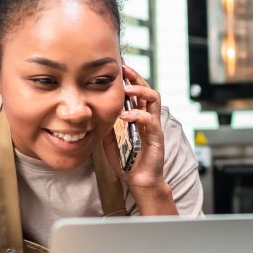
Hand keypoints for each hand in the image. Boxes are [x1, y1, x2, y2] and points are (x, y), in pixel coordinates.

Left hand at [102, 65, 176, 214]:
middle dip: (136, 78)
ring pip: (154, 100)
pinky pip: (150, 121)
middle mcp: (148, 120)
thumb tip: (95, 115)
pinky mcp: (156, 138)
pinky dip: (137, 115)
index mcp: (139, 119)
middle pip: (148, 90)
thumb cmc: (128, 164)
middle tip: (123, 70)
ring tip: (126, 90)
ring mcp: (153, 127)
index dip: (130, 80)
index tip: (118, 71)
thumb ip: (107, 128)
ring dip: (140, 91)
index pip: (138, 94)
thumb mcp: (110, 143)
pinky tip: (124, 116)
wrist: (140, 182)